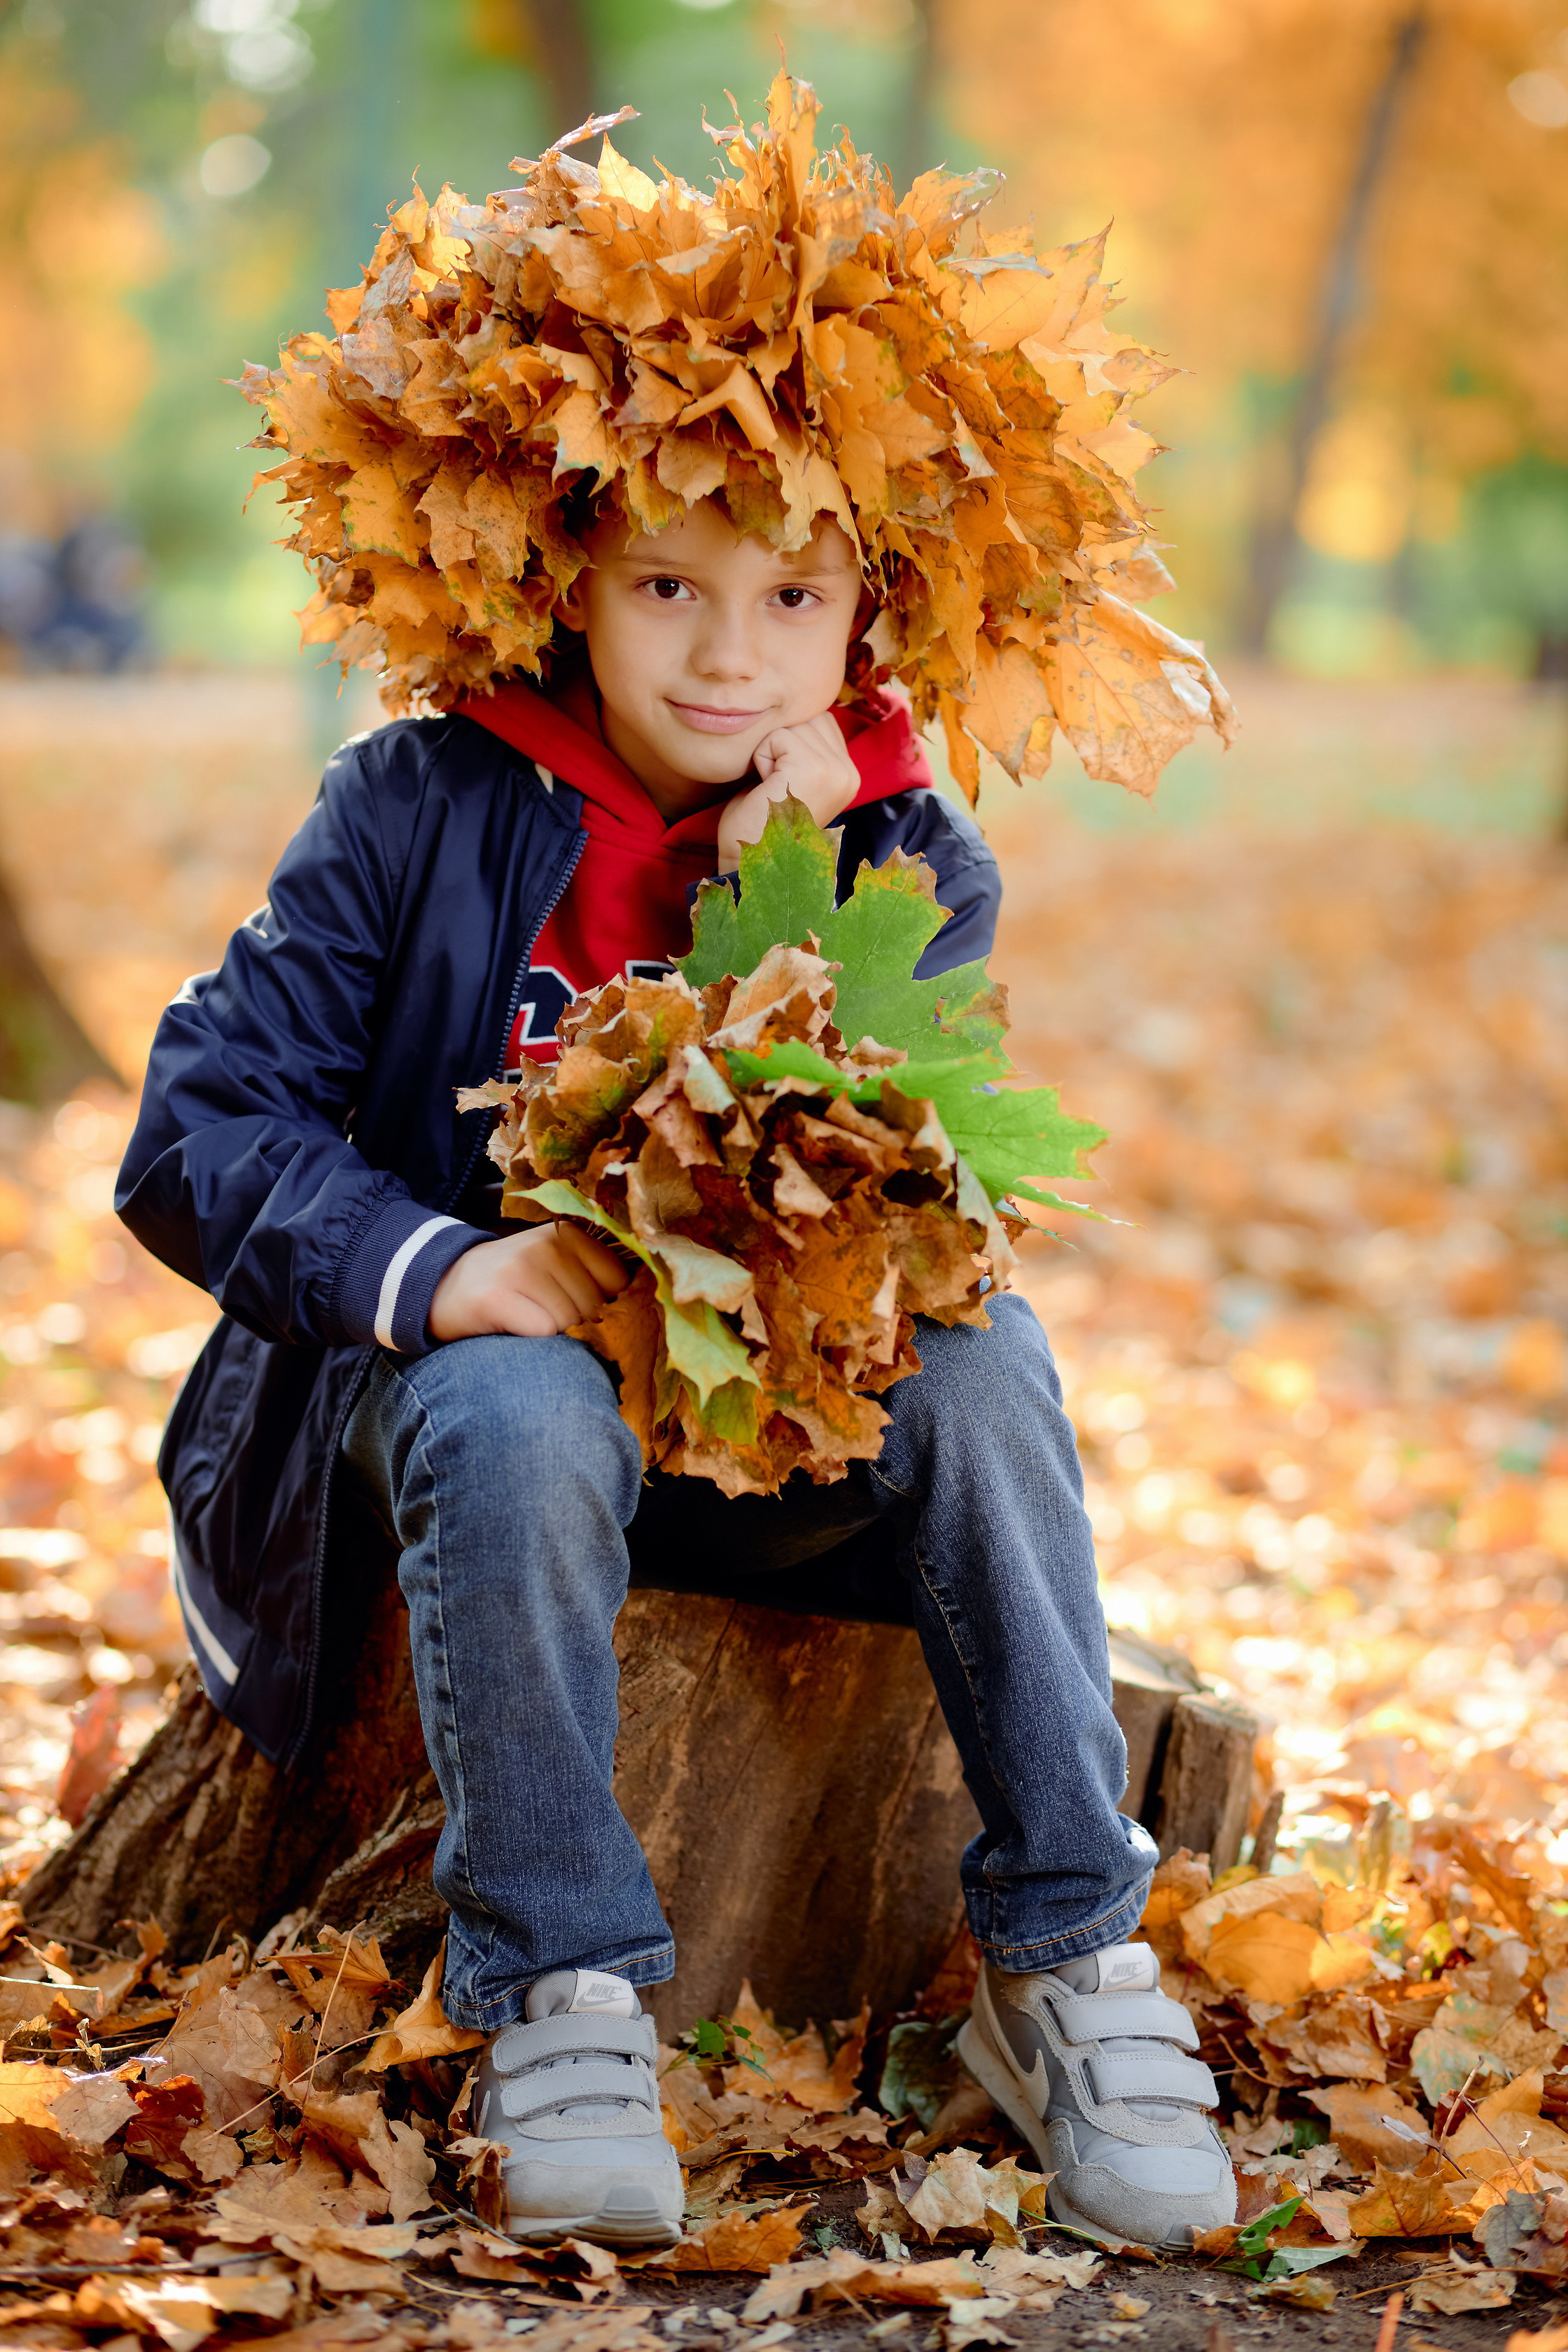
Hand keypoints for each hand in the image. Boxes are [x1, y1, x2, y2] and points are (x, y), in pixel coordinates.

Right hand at [427, 1220, 630, 1342]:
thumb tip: (636, 1304)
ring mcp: (520, 1268)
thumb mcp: (551, 1263)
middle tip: (538, 1309)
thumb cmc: (510, 1282)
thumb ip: (591, 1275)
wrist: (441, 1286)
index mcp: (568, 1233)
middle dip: (574, 1321)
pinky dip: (531, 1339)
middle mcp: (547, 1245)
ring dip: (550, 1331)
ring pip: (569, 1322)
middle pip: (593, 1306)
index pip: (618, 1281)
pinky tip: (511, 1325)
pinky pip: (542, 1331)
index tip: (570, 1299)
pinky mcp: (498, 1296)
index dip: (600, 1302)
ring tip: (524, 1315)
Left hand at [716, 711, 858, 870]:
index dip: (788, 744)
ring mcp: (835, 771)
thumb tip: (799, 704)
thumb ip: (805, 745)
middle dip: (778, 747)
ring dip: (768, 754)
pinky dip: (761, 759)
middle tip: (775, 787)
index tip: (783, 783)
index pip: (819, 721)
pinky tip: (767, 788)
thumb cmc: (760, 820)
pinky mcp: (813, 769)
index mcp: (849, 774)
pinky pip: (776, 736)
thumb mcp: (792, 776)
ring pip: (790, 725)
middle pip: (805, 719)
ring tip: (772, 788)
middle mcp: (849, 772)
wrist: (750, 861)